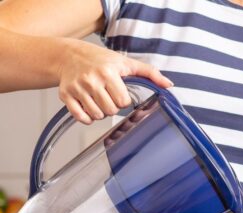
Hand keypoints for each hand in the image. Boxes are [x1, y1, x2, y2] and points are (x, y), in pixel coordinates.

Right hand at [57, 39, 172, 123]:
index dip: (123, 101)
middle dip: (112, 107)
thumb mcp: (126, 63)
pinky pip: (81, 118)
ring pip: (97, 116)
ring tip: (99, 100)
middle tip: (108, 97)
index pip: (123, 102)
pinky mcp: (66, 96)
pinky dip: (87, 118)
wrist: (69, 55)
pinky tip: (89, 108)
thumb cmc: (100, 60)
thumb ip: (149, 73)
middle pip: (110, 111)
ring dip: (100, 113)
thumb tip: (169, 85)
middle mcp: (91, 80)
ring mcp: (78, 88)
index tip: (119, 93)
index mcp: (108, 72)